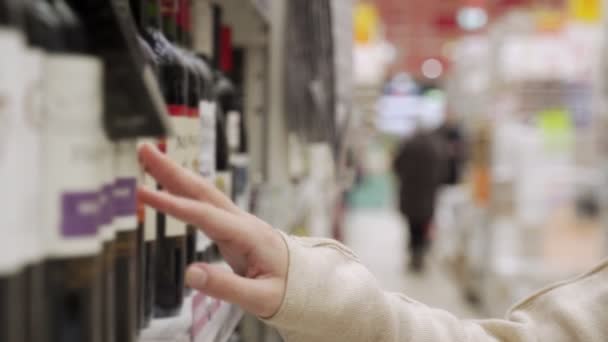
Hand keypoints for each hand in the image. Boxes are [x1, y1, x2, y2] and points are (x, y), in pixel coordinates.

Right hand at [137, 144, 287, 317]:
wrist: (305, 281)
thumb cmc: (286, 290)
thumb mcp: (260, 298)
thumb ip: (225, 287)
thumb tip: (189, 273)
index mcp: (248, 236)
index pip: (205, 216)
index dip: (173, 205)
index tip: (143, 193)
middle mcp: (242, 221)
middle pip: (202, 190)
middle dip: (172, 170)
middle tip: (144, 149)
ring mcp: (237, 220)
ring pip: (203, 192)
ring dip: (175, 173)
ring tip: (149, 157)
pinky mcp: (232, 225)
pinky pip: (204, 203)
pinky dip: (184, 189)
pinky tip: (169, 182)